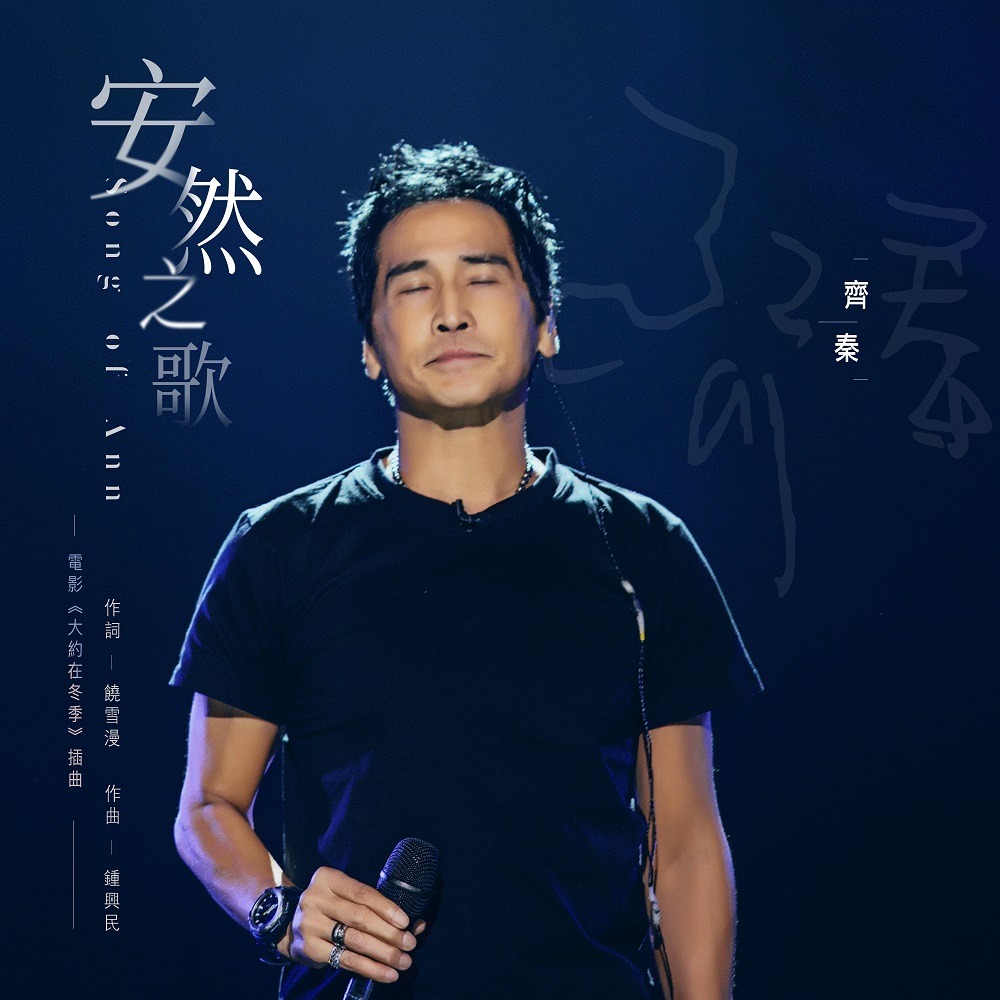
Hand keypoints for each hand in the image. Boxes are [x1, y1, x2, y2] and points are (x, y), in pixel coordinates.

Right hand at [277, 867, 425, 982]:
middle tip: (410, 943)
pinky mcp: (310, 949)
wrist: (289, 926)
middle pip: (360, 918)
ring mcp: (310, 924)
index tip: (406, 921)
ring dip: (383, 953)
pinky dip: (370, 968)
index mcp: (328, 878)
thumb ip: (377, 906)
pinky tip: (387, 974)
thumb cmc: (330, 907)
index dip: (386, 908)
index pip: (362, 893)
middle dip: (389, 933)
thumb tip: (417, 923)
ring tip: (403, 961)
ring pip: (354, 941)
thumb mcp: (347, 897)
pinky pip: (346, 960)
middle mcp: (316, 899)